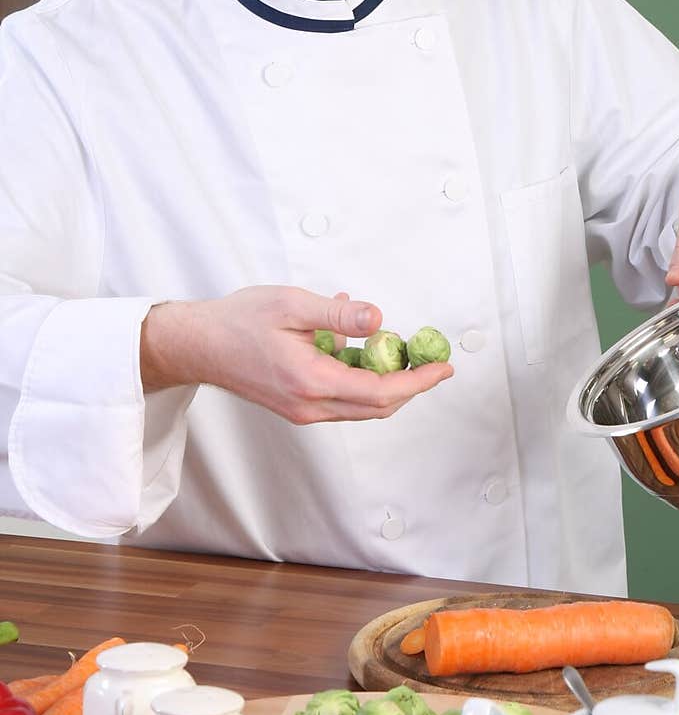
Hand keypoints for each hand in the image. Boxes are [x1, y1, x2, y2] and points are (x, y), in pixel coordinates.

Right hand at [140, 286, 453, 423]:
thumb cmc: (238, 321)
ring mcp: (303, 410)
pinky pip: (342, 399)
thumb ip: (338, 315)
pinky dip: (362, 380)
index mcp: (311, 381)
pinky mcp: (297, 406)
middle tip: (433, 362)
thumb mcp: (291, 304)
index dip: (418, 381)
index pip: (380, 392)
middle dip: (411, 386)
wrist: (198, 346)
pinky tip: (361, 348)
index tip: (443, 369)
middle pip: (377, 407)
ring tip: (403, 353)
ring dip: (388, 385)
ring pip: (361, 407)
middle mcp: (310, 405)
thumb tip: (378, 319)